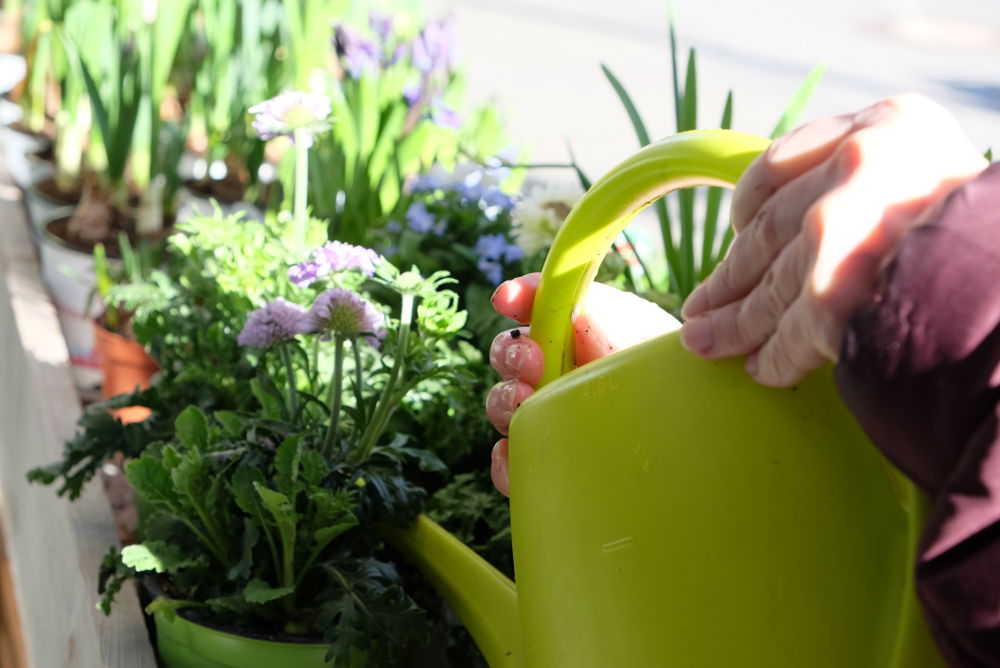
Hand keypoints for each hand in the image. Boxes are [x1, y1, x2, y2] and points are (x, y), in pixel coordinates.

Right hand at [486, 273, 678, 493]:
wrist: (697, 433)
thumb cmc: (673, 378)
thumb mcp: (644, 332)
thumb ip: (599, 309)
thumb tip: (547, 297)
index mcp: (577, 333)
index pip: (534, 309)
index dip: (516, 299)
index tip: (509, 299)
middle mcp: (558, 372)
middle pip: (509, 357)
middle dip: (510, 353)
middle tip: (533, 359)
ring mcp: (551, 416)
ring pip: (504, 407)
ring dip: (504, 401)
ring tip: (524, 403)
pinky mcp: (551, 460)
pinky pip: (514, 462)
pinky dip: (505, 459)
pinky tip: (515, 452)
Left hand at [680, 94, 986, 385]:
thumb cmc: (991, 245)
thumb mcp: (942, 182)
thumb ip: (885, 187)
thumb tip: (813, 221)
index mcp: (886, 125)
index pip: (780, 162)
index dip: (749, 205)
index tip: (738, 231)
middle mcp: (858, 168)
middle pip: (765, 233)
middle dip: (730, 277)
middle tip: (701, 306)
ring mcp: (844, 230)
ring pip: (767, 288)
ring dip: (731, 323)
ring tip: (706, 343)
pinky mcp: (838, 296)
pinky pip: (791, 337)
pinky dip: (773, 357)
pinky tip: (760, 370)